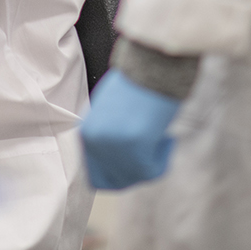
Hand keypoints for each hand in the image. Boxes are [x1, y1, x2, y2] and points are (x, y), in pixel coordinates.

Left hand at [81, 70, 182, 189]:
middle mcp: (96, 144)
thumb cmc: (134, 86)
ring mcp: (115, 148)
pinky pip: (152, 170)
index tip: (132, 163)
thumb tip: (115, 163)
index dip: (116, 173)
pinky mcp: (137, 150)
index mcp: (86, 134)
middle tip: (148, 152)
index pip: (95, 175)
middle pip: (116, 182)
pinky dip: (162, 157)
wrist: (151, 67)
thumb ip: (106, 139)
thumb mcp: (108, 115)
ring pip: (136, 177)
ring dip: (150, 163)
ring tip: (157, 137)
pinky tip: (164, 137)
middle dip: (134, 172)